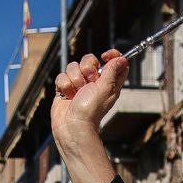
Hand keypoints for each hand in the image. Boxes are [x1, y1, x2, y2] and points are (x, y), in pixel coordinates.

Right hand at [49, 50, 126, 182]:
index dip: (110, 55)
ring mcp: (78, 85)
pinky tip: (67, 96)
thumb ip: (112, 71)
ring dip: (74, 79)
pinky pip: (62, 75)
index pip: (114, 61)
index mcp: (108, 82)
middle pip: (90, 60)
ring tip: (76, 93)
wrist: (72, 126)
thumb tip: (121, 59)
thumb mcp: (106, 88)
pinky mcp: (65, 89)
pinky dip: (64, 85)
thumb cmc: (90, 111)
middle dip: (87, 68)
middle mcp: (94, 82)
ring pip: (73, 66)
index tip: (105, 56)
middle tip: (89, 82)